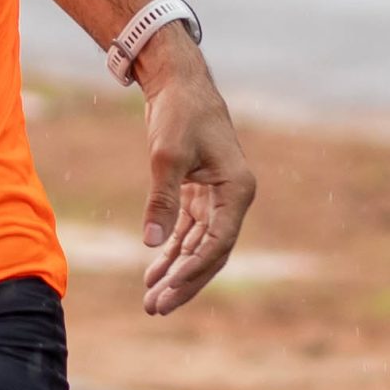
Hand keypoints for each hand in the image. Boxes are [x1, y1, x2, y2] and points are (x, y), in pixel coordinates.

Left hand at [134, 42, 255, 315]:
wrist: (177, 81)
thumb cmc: (178, 112)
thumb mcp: (166, 156)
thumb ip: (161, 200)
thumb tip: (152, 243)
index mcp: (238, 189)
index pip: (218, 242)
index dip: (192, 269)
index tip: (166, 289)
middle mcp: (234, 197)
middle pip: (212, 252)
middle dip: (184, 282)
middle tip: (156, 308)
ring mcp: (219, 196)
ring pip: (200, 246)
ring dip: (176, 272)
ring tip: (150, 300)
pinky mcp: (201, 192)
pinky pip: (189, 231)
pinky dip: (172, 251)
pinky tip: (152, 271)